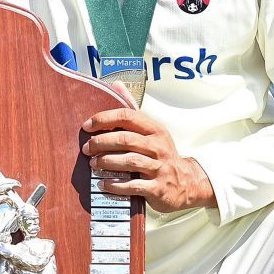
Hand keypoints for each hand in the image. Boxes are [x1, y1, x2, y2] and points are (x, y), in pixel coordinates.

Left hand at [81, 108, 215, 212]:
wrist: (186, 183)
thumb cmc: (162, 155)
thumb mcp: (152, 131)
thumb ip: (133, 110)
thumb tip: (116, 84)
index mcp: (155, 130)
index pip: (128, 116)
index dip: (104, 119)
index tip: (87, 126)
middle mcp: (158, 146)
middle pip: (125, 139)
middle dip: (101, 143)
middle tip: (87, 148)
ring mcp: (159, 168)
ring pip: (129, 161)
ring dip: (106, 161)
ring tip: (93, 164)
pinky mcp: (157, 188)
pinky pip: (132, 185)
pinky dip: (115, 185)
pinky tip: (103, 183)